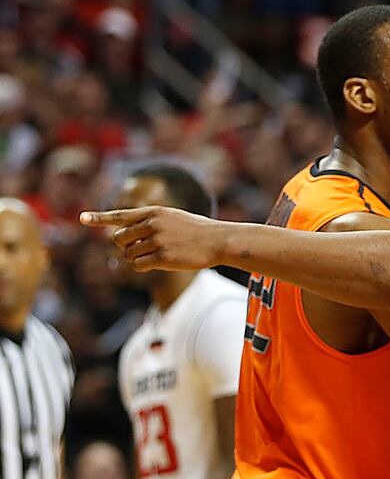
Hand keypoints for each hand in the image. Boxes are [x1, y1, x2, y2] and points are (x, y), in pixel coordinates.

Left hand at [79, 206, 226, 271]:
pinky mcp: (162, 257)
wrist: (217, 241)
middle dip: (126, 246)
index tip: (82, 218)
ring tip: (156, 254)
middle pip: (120, 239)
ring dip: (137, 257)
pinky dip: (144, 266)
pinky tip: (157, 263)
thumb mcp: (172, 218)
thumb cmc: (196, 230)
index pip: (120, 215)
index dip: (99, 218)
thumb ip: (149, 223)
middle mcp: (152, 225)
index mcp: (154, 212)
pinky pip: (139, 265)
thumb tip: (122, 238)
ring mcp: (157, 241)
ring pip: (128, 254)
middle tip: (141, 248)